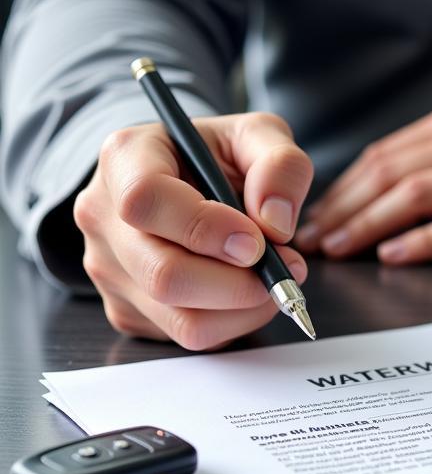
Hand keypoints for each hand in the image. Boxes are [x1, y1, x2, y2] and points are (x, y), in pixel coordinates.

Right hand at [73, 112, 313, 349]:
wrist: (187, 179)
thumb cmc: (219, 157)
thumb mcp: (260, 137)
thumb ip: (280, 165)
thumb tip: (275, 224)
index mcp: (125, 158)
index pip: (146, 201)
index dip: (207, 229)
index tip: (257, 240)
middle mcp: (103, 217)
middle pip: (165, 275)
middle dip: (240, 284)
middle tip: (286, 267)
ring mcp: (109, 269)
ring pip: (182, 320)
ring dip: (246, 309)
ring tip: (273, 279)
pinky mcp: (128, 310)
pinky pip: (189, 336)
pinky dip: (234, 323)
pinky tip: (245, 290)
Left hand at [295, 102, 431, 262]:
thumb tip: (386, 196)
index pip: (383, 155)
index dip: (342, 189)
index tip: (313, 216)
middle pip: (387, 173)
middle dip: (342, 208)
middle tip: (311, 240)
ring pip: (413, 195)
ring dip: (367, 223)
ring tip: (337, 249)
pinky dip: (421, 240)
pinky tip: (393, 254)